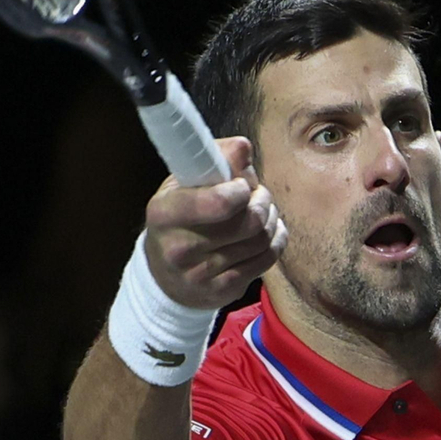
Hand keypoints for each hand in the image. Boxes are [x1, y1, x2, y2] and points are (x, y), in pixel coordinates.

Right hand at [143, 137, 287, 309]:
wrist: (166, 276)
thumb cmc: (181, 216)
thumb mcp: (185, 182)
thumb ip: (216, 160)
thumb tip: (243, 148)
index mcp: (165, 213)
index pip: (218, 201)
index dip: (241, 189)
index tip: (241, 184)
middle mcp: (179, 247)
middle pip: (249, 221)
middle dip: (262, 200)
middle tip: (257, 194)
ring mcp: (200, 275)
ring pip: (261, 239)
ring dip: (270, 218)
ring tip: (261, 211)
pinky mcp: (222, 291)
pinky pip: (267, 259)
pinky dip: (275, 239)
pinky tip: (266, 231)